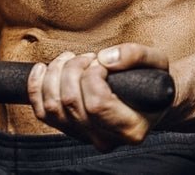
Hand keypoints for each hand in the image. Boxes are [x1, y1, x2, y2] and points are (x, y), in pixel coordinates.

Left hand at [27, 43, 169, 150]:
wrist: (150, 100)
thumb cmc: (154, 82)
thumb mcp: (156, 62)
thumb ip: (135, 55)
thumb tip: (105, 58)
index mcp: (131, 128)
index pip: (96, 104)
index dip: (92, 76)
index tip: (101, 63)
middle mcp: (106, 139)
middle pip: (70, 102)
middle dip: (73, 69)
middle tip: (88, 58)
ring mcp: (85, 137)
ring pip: (52, 107)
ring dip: (55, 74)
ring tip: (72, 59)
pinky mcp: (68, 130)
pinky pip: (41, 112)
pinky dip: (37, 86)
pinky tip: (45, 68)